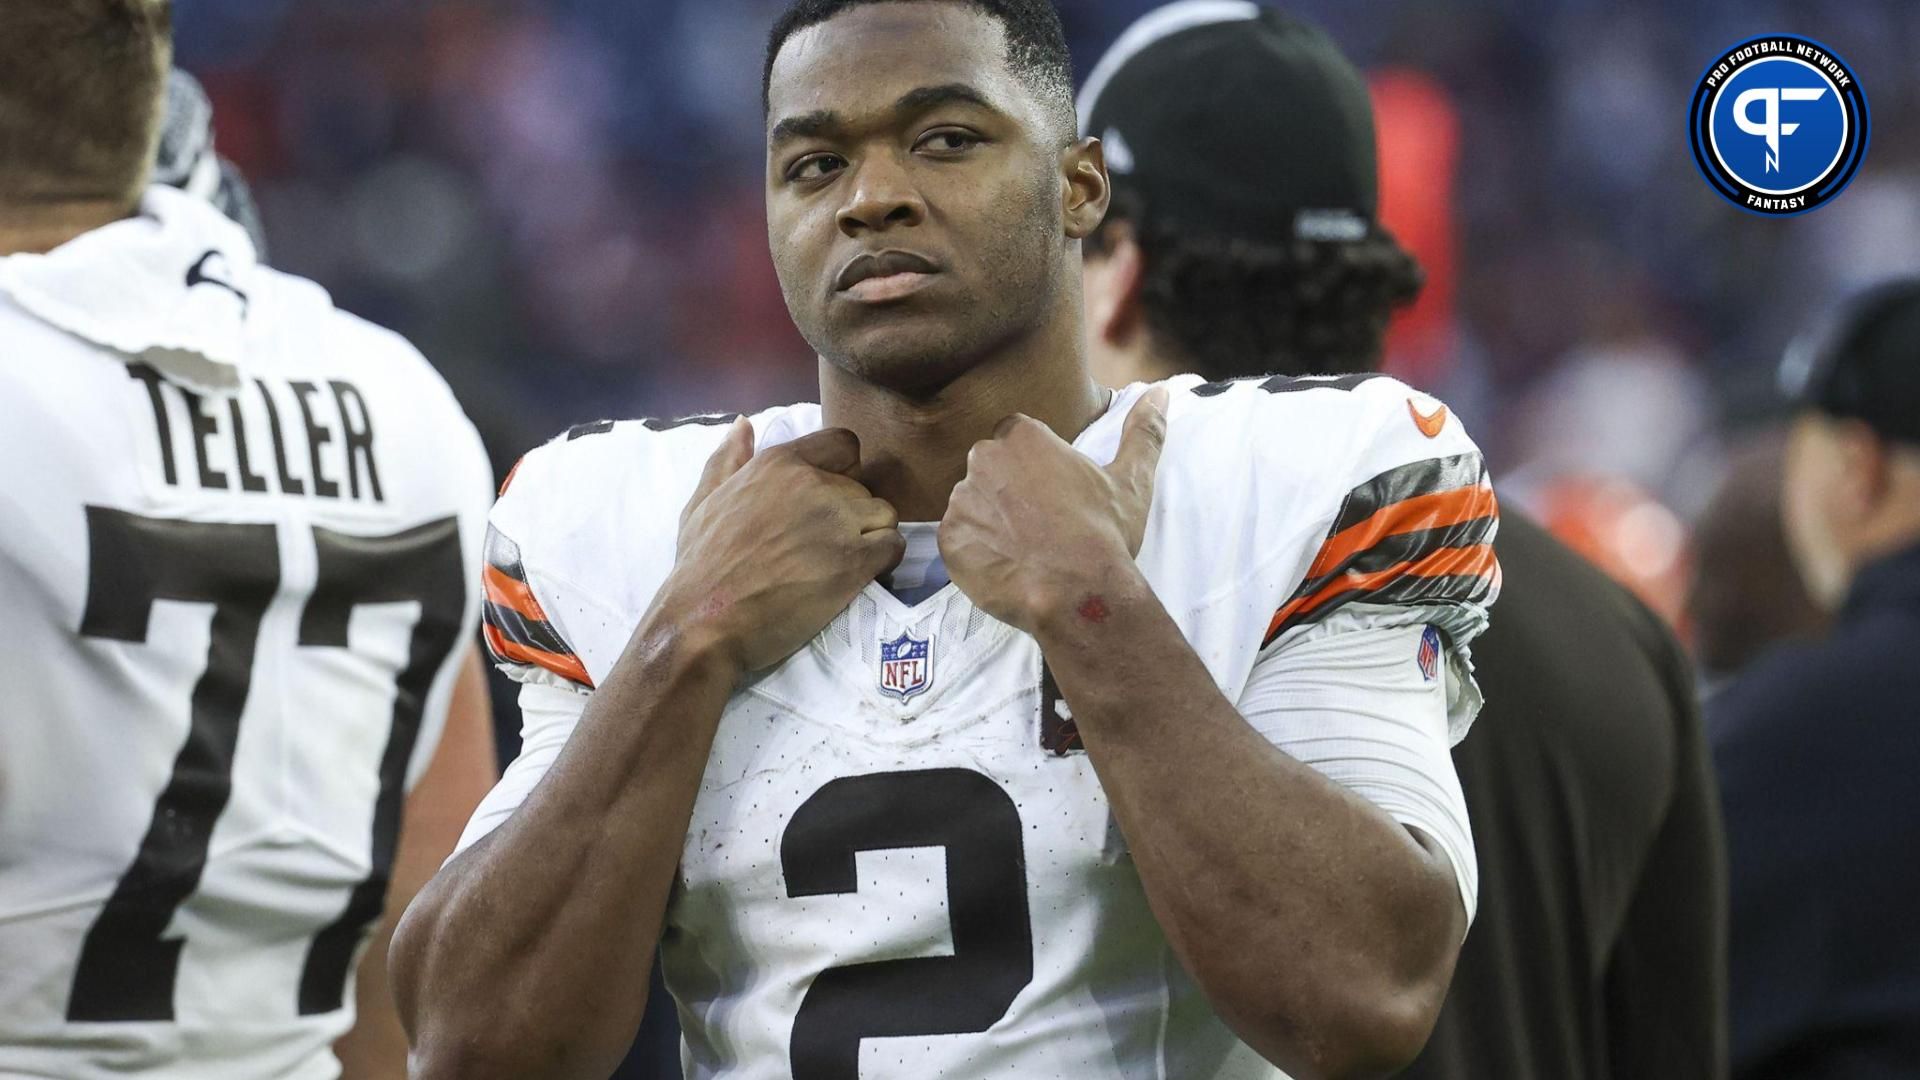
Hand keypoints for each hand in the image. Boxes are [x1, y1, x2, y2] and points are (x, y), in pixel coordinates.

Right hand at [656, 419, 904, 673]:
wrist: (706, 620)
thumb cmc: (700, 565)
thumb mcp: (702, 502)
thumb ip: (727, 461)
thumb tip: (744, 424)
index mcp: (780, 463)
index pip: (844, 444)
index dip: (843, 471)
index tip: (827, 501)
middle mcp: (814, 484)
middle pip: (864, 488)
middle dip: (853, 514)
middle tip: (828, 545)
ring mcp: (837, 522)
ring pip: (884, 515)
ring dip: (872, 537)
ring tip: (845, 562)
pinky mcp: (854, 561)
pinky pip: (892, 547)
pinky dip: (884, 562)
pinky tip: (860, 576)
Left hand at [939, 387, 1168, 633]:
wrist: (1076, 592)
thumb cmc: (1104, 533)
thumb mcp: (1130, 480)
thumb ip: (1143, 432)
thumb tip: (1160, 393)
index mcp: (1022, 437)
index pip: (1015, 437)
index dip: (1032, 465)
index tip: (1051, 491)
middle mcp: (983, 459)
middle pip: (990, 468)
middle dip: (1008, 490)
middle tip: (1038, 523)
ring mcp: (961, 500)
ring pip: (972, 503)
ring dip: (990, 520)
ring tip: (1023, 548)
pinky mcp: (948, 539)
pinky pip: (958, 538)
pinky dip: (975, 550)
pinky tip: (1005, 565)